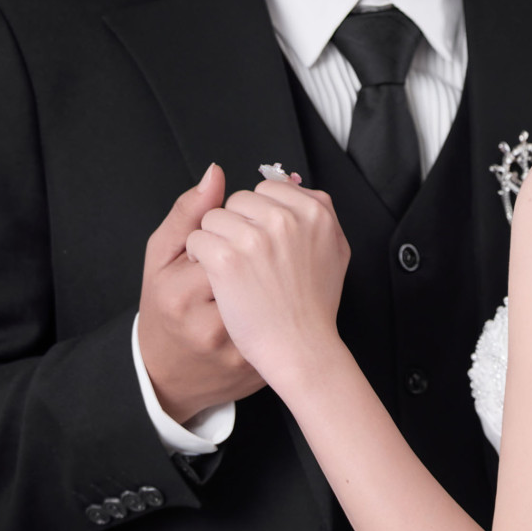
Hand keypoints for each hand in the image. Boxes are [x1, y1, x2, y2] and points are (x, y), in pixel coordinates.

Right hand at [138, 166, 264, 423]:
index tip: (223, 242)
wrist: (173, 373)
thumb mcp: (159, 260)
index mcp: (179, 294)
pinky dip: (283, 302)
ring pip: (274, 292)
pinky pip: (284, 321)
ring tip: (257, 281)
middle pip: (254, 265)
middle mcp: (210, 326)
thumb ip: (186, 216)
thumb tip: (215, 173)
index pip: (224, 242)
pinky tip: (271, 300)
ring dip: (273, 274)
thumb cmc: (165, 307)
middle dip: (254, 252)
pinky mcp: (260, 367)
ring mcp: (239, 350)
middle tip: (242, 262)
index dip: (230, 234)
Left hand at [184, 173, 349, 388]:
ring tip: (235, 274)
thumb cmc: (314, 306)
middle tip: (252, 265)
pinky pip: (197, 239)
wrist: (301, 352)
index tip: (267, 248)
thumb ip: (319, 211)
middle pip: (238, 201)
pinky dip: (199, 259)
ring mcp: (255, 239)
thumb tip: (291, 178)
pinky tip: (218, 281)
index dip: (259, 220)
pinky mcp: (228, 259)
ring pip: (213, 218)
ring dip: (215, 243)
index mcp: (316, 213)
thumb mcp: (334, 253)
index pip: (267, 191)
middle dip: (237, 228)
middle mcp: (287, 220)